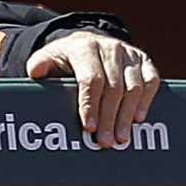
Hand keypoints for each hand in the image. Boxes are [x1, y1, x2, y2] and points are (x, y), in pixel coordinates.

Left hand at [25, 30, 161, 145]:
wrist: (87, 43)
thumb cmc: (65, 58)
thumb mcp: (47, 58)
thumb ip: (39, 66)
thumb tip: (35, 72)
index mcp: (83, 48)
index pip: (90, 79)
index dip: (90, 105)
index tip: (89, 128)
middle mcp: (108, 48)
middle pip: (113, 88)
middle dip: (109, 118)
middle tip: (105, 141)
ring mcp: (129, 53)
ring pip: (133, 87)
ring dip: (127, 115)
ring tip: (121, 138)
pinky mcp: (144, 60)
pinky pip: (150, 82)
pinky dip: (145, 101)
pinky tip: (137, 119)